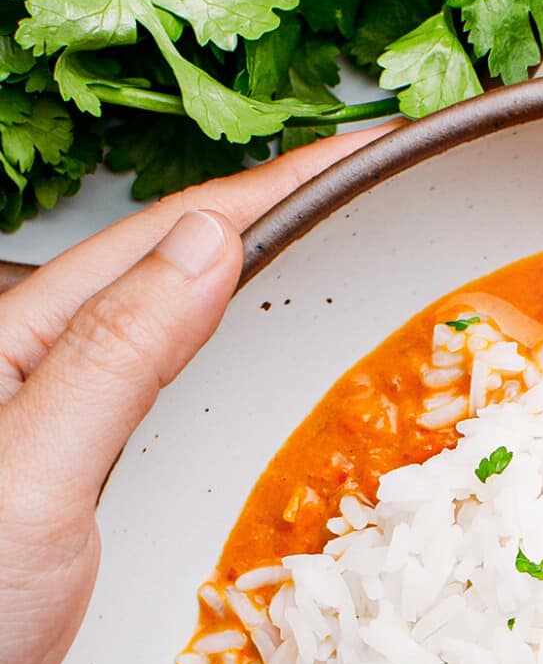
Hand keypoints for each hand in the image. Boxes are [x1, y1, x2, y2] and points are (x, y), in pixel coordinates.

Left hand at [0, 128, 391, 663]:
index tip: (372, 149)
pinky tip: (280, 392)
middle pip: (178, 276)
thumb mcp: (30, 479)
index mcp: (15, 342)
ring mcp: (65, 445)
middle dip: (283, 225)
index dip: (276, 186)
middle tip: (385, 195)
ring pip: (183, 347)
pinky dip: (245, 392)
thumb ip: (116, 359)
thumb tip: (213, 243)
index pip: (170, 237)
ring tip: (356, 268)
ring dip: (270, 301)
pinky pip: (181, 424)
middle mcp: (39, 380)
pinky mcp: (88, 514)